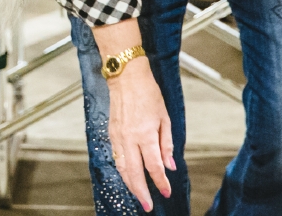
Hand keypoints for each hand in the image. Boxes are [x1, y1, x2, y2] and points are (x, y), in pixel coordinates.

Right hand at [107, 59, 173, 209]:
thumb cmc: (148, 93)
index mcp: (146, 134)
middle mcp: (130, 138)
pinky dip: (122, 171)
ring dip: (130, 184)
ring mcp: (118, 137)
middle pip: (135, 173)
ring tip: (138, 195)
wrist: (126, 78)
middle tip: (148, 205)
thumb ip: (167, 143)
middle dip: (142, 192)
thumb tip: (169, 165)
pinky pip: (116, 157)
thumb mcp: (165, 117)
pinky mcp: (111, 133)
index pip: (154, 166)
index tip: (166, 192)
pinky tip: (128, 176)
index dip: (161, 182)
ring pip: (123, 168)